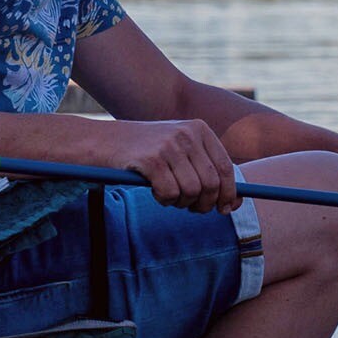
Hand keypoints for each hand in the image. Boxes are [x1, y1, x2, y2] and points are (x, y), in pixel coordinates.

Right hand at [113, 118, 236, 211]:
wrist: (104, 141)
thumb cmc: (145, 150)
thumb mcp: (179, 148)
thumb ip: (205, 168)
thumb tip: (234, 202)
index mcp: (199, 129)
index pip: (225, 168)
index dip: (229, 193)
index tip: (226, 209)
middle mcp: (187, 134)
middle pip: (211, 184)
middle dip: (204, 203)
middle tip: (192, 209)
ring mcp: (169, 146)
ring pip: (192, 192)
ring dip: (181, 202)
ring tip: (169, 196)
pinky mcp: (151, 160)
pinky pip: (170, 194)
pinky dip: (164, 200)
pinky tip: (155, 192)